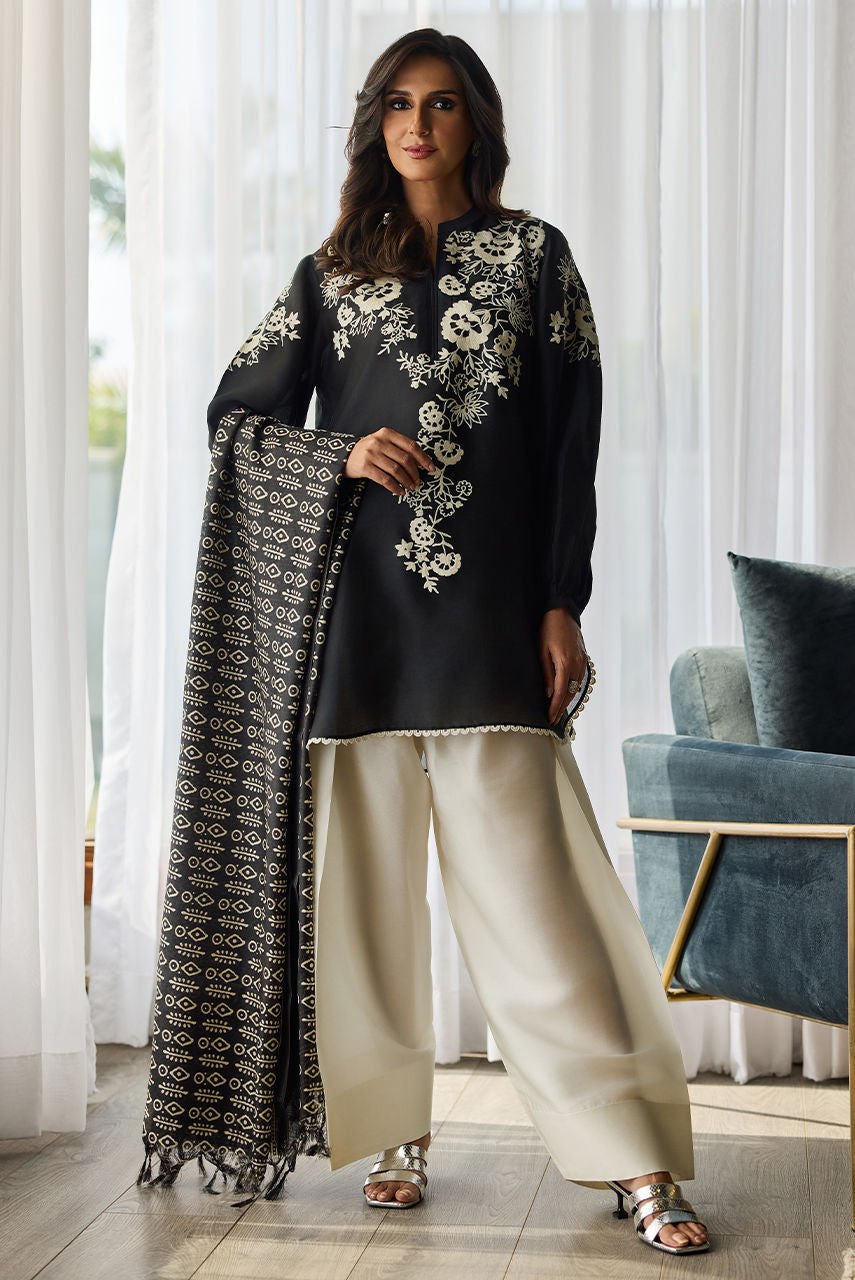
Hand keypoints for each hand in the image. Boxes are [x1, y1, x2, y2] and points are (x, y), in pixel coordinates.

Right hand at [345, 426, 435, 494]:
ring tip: (411, 487)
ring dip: (407, 481)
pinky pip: (385, 480)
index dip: (423, 458)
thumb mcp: (382, 443)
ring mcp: (371, 454)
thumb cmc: (368, 451)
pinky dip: (395, 487)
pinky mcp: (365, 467)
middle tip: (418, 482)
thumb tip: (421, 463)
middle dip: (415, 473)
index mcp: (386, 433)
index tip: (431, 468)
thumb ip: (399, 448)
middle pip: (405, 459)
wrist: (343, 457)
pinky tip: (399, 491)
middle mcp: (379, 441)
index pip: (411, 445)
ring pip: (396, 470)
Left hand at [539, 608, 587, 724]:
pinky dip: (573, 689)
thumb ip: (546, 673)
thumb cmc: (548, 629)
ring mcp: (582, 661)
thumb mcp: (542, 651)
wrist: (563, 612)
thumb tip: (549, 693)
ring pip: (576, 687)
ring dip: (567, 700)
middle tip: (553, 720)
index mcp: (565, 664)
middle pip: (570, 693)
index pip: (560, 693)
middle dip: (561, 708)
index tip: (550, 718)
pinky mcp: (583, 658)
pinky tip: (566, 694)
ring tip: (558, 710)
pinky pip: (580, 679)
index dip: (555, 708)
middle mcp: (577, 665)